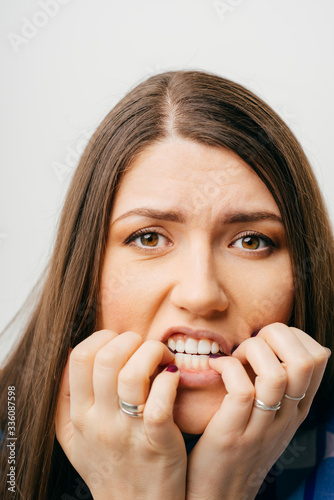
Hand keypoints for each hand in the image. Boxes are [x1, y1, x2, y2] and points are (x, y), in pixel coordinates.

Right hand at [56, 330, 186, 499]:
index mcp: (80, 415)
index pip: (80, 357)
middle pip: (107, 358)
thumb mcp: (73, 437)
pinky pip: (160, 402)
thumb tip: (72, 353)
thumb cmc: (108, 465)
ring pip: (133, 374)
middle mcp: (100, 422)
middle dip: (130, 340)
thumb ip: (65, 398)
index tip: (119, 343)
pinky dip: (170, 380)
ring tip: (163, 359)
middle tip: (144, 347)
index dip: (102, 338)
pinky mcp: (158, 442)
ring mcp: (129, 433)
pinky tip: (173, 378)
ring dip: (152, 353)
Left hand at [186, 323, 329, 499]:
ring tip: (235, 356)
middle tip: (250, 343)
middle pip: (304, 361)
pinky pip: (240, 388)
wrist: (220, 493)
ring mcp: (262, 427)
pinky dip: (225, 366)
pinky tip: (213, 366)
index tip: (267, 339)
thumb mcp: (270, 415)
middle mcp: (287, 417)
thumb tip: (268, 341)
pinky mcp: (232, 434)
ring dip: (252, 351)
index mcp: (297, 408)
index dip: (294, 335)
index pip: (318, 358)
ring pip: (275, 374)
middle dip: (276, 335)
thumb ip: (276, 384)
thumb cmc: (240, 442)